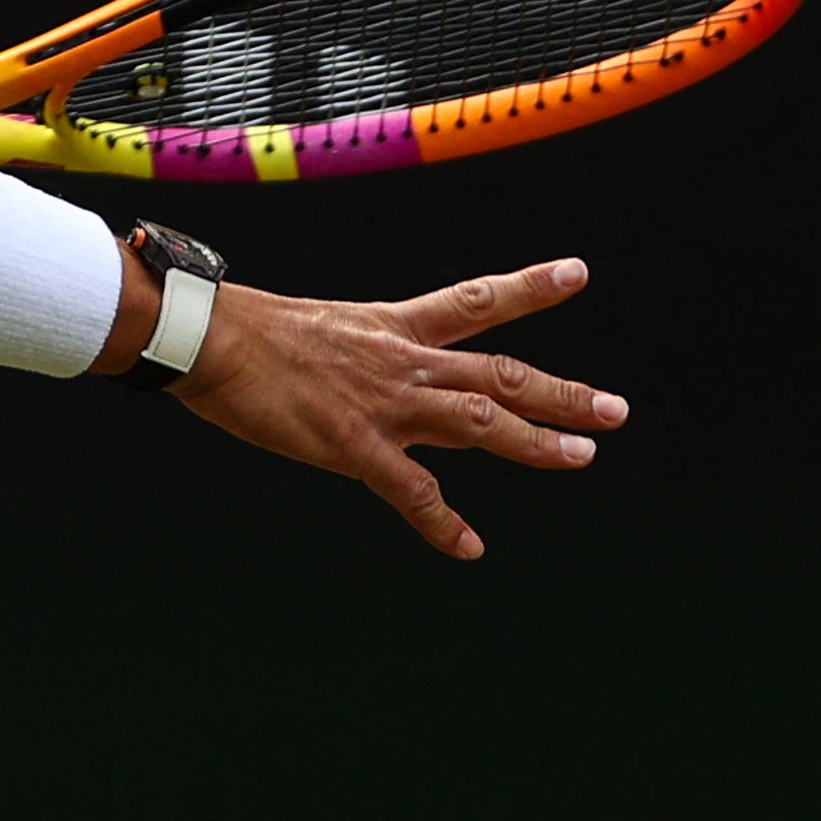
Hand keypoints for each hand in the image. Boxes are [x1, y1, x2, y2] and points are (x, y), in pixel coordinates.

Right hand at [168, 261, 620, 558]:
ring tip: (581, 456)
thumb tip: (354, 371)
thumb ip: (353, 355)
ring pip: (479, 423)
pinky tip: (468, 547)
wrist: (204, 337)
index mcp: (391, 328)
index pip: (475, 301)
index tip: (578, 273)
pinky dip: (443, 523)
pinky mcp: (353, 445)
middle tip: (615, 409)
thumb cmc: (242, 331)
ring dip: (535, 442)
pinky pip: (412, 492)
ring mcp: (383, 404)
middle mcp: (402, 362)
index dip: (530, 288)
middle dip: (561, 392)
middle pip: (499, 374)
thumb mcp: (315, 329)